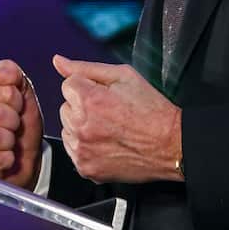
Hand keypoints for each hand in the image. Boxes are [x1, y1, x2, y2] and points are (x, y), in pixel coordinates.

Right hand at [0, 59, 43, 189]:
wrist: (22, 162)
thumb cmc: (17, 126)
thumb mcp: (20, 94)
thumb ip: (11, 73)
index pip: (2, 90)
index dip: (16, 100)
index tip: (15, 108)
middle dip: (13, 121)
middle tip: (11, 128)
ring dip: (10, 141)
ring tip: (6, 143)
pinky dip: (7, 160)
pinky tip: (2, 159)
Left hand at [53, 54, 181, 183]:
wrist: (170, 145)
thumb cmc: (151, 109)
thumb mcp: (123, 76)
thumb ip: (86, 67)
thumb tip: (58, 61)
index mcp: (88, 99)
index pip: (68, 84)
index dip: (88, 87)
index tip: (106, 96)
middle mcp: (80, 126)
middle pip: (65, 107)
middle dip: (82, 106)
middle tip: (109, 112)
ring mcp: (81, 149)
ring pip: (67, 129)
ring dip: (81, 126)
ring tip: (109, 128)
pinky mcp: (85, 168)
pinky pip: (74, 150)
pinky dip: (86, 146)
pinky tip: (106, 143)